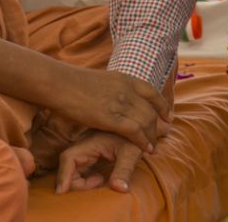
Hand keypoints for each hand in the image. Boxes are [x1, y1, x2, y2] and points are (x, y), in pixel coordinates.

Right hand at [52, 68, 170, 152]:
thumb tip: (114, 96)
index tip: (168, 116)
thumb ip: (112, 88)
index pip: (151, 92)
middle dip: (158, 125)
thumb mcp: (100, 81)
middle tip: (161, 137)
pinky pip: (135, 131)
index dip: (162, 105)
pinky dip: (143, 141)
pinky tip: (145, 149)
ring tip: (152, 148)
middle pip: (150, 110)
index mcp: (124, 78)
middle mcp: (126, 89)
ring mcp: (119, 102)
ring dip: (151, 137)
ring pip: (145, 121)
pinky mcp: (110, 117)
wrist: (59, 83)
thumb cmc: (72, 83)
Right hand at [55, 130, 147, 194]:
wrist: (136, 131)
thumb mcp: (131, 152)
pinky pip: (78, 172)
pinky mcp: (87, 158)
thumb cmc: (133, 139)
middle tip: (97, 184)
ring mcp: (83, 153)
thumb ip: (124, 169)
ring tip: (100, 181)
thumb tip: (119, 189)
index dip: (63, 175)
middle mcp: (82, 147)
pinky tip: (99, 179)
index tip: (61, 192)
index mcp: (89, 142)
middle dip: (74, 183)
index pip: (68, 158)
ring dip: (80, 183)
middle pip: (67, 168)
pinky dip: (84, 181)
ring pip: (71, 172)